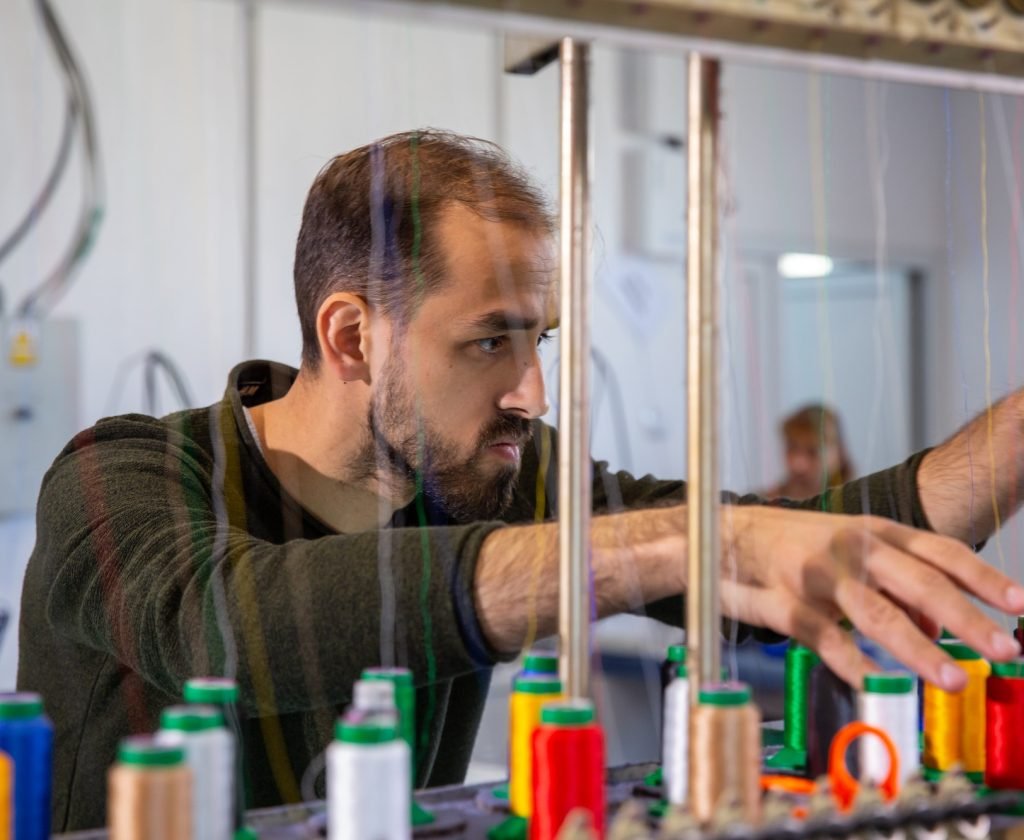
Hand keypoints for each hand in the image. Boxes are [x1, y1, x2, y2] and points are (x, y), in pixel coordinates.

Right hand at [718, 505, 1023, 689]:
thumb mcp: (851, 547)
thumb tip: (940, 627)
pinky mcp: (783, 601)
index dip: (982, 577)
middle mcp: (851, 548)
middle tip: (1005, 649)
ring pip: (877, 612)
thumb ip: (896, 582)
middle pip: (920, 583)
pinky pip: (822, 637)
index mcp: (874, 531)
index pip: (940, 551)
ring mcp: (817, 575)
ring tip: (952, 679)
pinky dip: (851, 662)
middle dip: (967, 619)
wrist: (722, 532)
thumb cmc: (794, 544)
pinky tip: (873, 682)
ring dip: (920, 649)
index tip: (1020, 604)